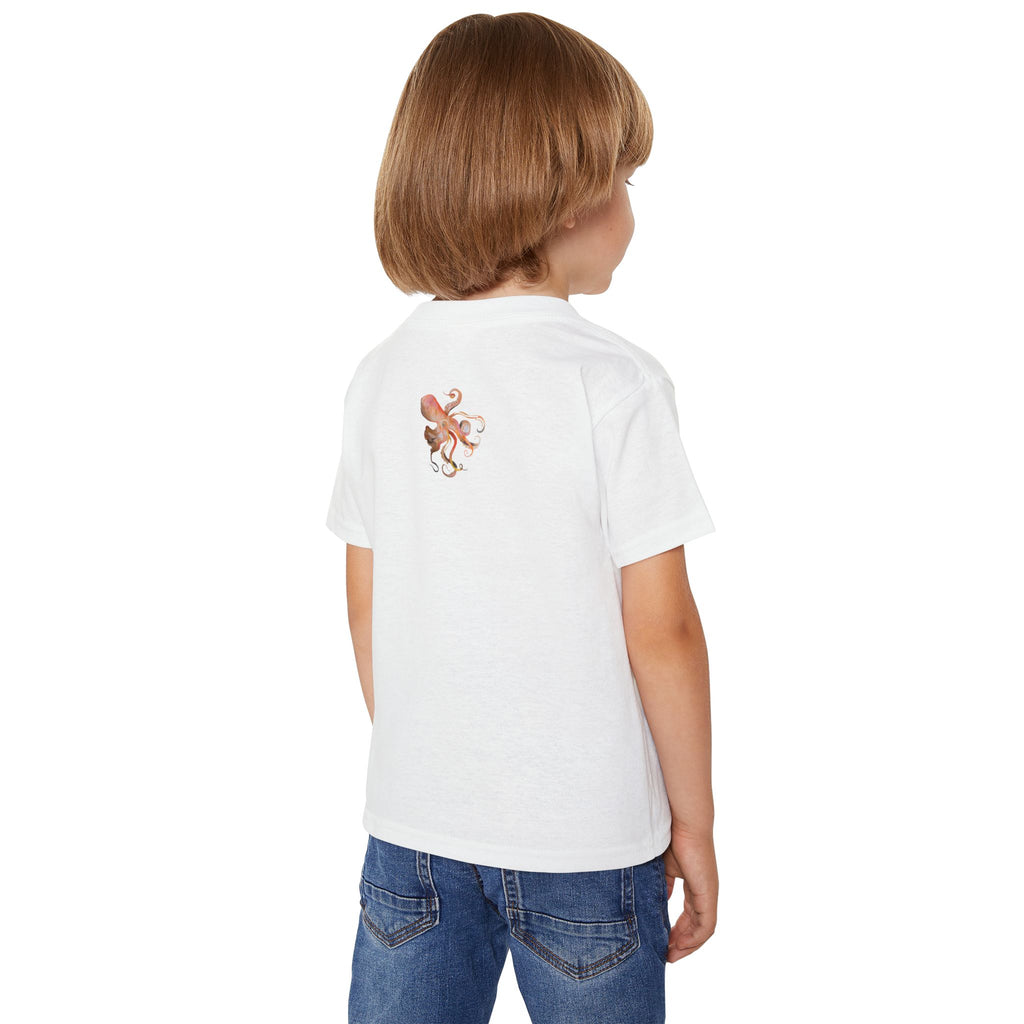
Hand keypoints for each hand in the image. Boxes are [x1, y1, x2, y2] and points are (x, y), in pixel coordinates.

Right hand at [660, 829, 717, 962]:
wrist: (682, 821)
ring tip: (671, 955)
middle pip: (696, 925)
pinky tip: (680, 945)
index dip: (677, 929)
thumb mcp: (662, 866)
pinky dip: (694, 938)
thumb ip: (661, 884)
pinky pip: (706, 925)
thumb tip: (656, 901)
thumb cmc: (669, 837)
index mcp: (693, 883)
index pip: (688, 914)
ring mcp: (708, 893)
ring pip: (702, 929)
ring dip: (687, 944)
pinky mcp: (708, 894)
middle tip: (666, 955)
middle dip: (681, 942)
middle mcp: (704, 891)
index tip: (663, 941)